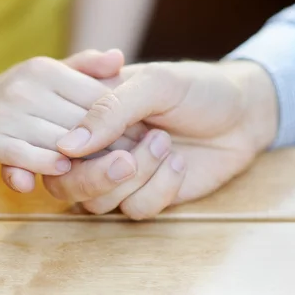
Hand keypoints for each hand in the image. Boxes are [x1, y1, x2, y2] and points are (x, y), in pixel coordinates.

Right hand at [0, 50, 146, 191]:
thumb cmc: (12, 98)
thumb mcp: (45, 75)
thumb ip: (83, 67)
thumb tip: (120, 57)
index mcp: (44, 69)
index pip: (96, 95)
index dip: (124, 118)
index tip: (147, 135)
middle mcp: (25, 87)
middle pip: (82, 120)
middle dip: (113, 143)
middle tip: (138, 159)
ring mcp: (3, 113)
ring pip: (59, 141)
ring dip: (86, 159)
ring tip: (113, 171)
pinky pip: (26, 156)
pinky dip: (46, 165)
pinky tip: (63, 170)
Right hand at [47, 60, 277, 218]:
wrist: (244, 113)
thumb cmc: (196, 88)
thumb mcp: (154, 84)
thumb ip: (110, 110)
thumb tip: (68, 146)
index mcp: (89, 115)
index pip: (50, 141)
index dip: (54, 153)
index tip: (77, 150)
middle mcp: (98, 149)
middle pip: (64, 184)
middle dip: (94, 178)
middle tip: (126, 159)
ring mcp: (121, 176)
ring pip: (99, 202)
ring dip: (137, 176)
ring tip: (165, 143)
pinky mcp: (147, 196)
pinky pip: (136, 210)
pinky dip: (161, 188)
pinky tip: (179, 163)